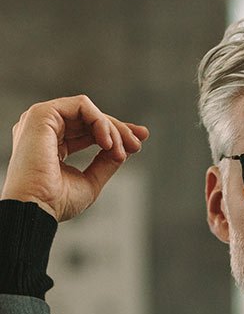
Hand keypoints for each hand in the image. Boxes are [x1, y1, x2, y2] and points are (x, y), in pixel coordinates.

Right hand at [1, 95, 148, 221]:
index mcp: (52, 144)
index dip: (115, 134)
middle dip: (118, 129)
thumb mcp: (90, 181)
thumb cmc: (56, 202)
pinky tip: (107, 143)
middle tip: (137, 144)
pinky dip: (100, 121)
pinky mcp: (42, 114)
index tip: (137, 144)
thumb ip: (105, 163)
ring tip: (120, 151)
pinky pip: (81, 105)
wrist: (36, 208)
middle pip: (89, 119)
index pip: (87, 130)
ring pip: (88, 111)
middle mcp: (45, 129)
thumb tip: (123, 150)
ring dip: (111, 128)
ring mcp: (42, 120)